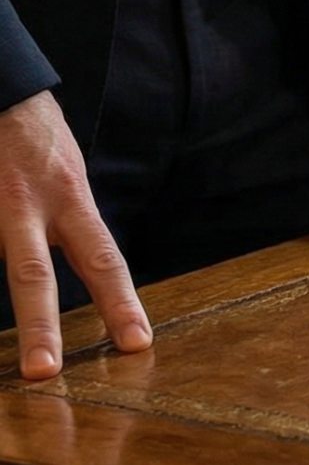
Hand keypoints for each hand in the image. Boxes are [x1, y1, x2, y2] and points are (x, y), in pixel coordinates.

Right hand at [0, 93, 149, 378]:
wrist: (3, 92)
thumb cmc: (37, 145)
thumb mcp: (68, 182)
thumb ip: (70, 229)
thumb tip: (82, 281)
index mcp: (70, 202)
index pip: (103, 260)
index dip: (121, 302)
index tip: (138, 343)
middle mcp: (28, 206)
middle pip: (33, 273)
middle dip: (39, 325)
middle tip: (43, 373)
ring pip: (5, 263)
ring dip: (16, 312)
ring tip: (14, 365)